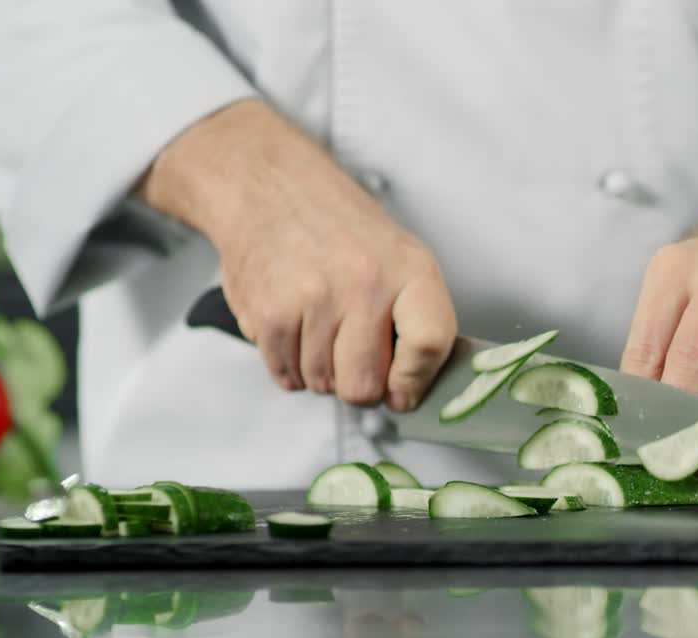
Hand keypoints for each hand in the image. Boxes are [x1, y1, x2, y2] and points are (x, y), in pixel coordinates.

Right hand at [139, 99, 456, 410]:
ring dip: (322, 372)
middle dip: (359, 385)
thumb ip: (417, 320)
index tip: (402, 389)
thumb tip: (412, 390)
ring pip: (323, 385)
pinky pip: (286, 376)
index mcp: (409, 269)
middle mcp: (363, 284)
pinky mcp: (269, 314)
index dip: (414, 381)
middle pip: (365, 386)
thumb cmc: (341, 229)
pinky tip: (296, 327)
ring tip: (321, 327)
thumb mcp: (401, 257)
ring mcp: (313, 300)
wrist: (269, 187)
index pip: (428, 345)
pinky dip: (291, 365)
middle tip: (354, 357)